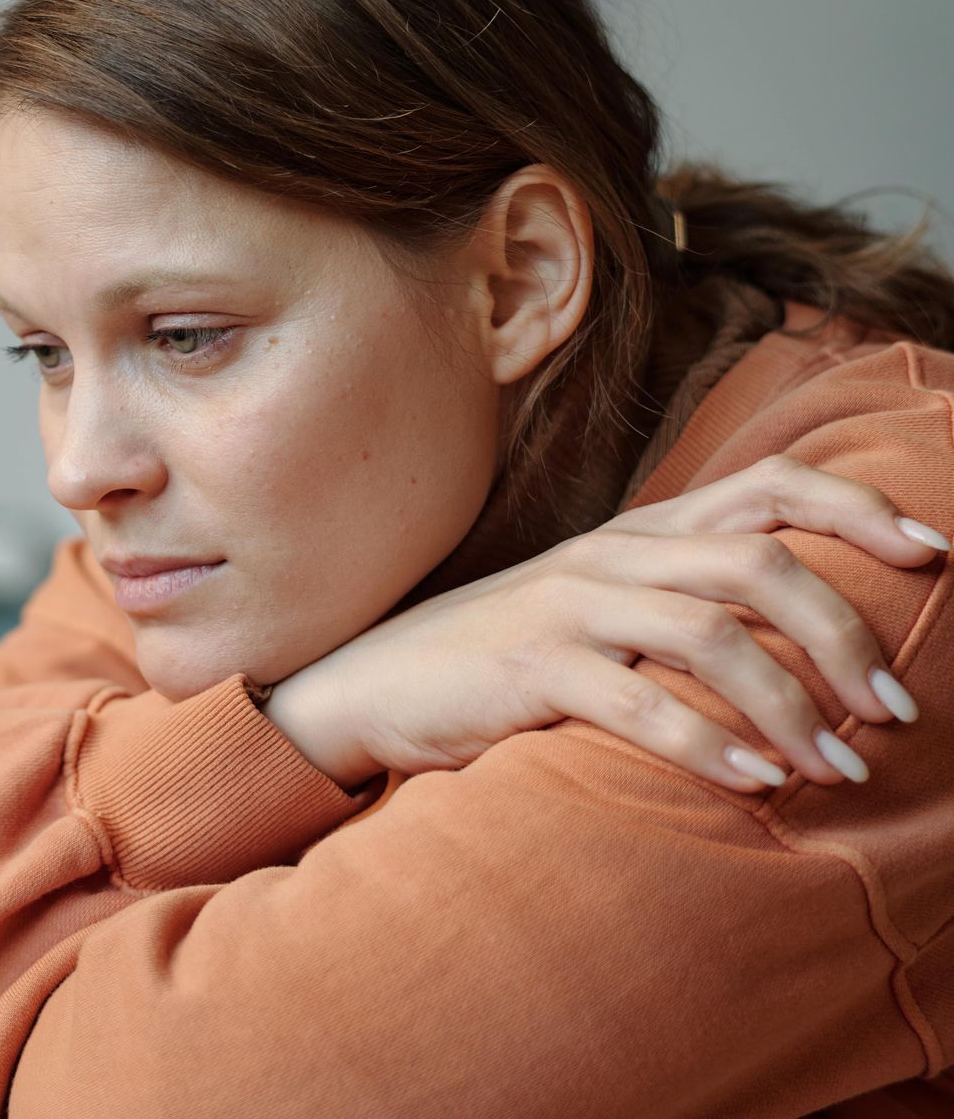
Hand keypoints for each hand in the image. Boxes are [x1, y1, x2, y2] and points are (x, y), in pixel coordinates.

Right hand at [265, 455, 946, 793]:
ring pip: (712, 634)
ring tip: (838, 769)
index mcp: (640, 533)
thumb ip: (682, 606)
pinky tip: (755, 784)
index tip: (936, 557)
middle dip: (845, 635)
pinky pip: (638, 701)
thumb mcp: (597, 613)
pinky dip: (708, 746)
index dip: (860, 509)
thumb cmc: (500, 661)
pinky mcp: (528, 667)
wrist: (371, 685)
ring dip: (792, 706)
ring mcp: (567, 606)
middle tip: (894, 710)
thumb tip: (798, 642)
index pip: (770, 485)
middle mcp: (613, 555)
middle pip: (761, 562)